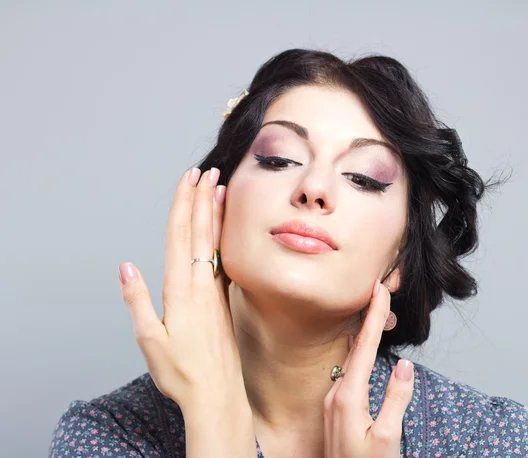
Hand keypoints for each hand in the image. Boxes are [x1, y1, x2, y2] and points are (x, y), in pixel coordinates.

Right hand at [117, 167, 246, 411]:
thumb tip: (126, 267)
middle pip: (199, 232)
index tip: (187, 179)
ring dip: (214, 212)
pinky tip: (224, 229)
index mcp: (180, 289)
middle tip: (205, 171)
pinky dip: (222, 237)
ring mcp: (215, 291)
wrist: (217, 393)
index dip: (183, 204)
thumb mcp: (149, 340)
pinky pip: (222, 259)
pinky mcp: (223, 300)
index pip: (180, 236)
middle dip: (201, 198)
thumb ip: (138, 301)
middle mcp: (200, 284)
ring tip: (219, 188)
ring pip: (214, 242)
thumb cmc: (181, 371)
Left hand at [323, 280, 414, 457]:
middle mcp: (335, 394)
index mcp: (348, 397)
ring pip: (350, 359)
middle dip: (369, 318)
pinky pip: (347, 372)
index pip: (363, 347)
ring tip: (374, 311)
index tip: (379, 290)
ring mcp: (332, 401)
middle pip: (355, 347)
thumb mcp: (387, 438)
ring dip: (364, 335)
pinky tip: (356, 344)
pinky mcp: (335, 409)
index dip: (373, 317)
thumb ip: (395, 398)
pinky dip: (357, 354)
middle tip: (379, 291)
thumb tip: (404, 365)